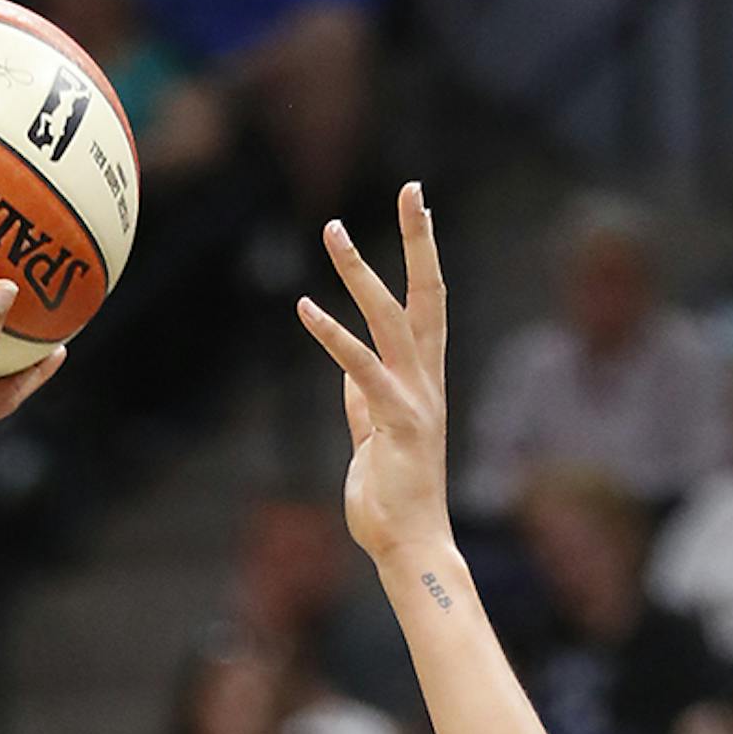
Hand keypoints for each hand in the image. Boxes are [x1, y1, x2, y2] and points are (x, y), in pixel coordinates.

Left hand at [297, 182, 450, 566]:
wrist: (410, 545)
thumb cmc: (392, 500)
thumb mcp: (373, 442)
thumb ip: (363, 406)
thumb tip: (351, 378)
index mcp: (424, 382)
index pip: (427, 306)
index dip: (423, 257)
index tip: (417, 212)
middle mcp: (427, 381)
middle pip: (426, 295)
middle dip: (419, 240)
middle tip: (411, 188)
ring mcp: (416, 399)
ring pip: (390, 319)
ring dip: (361, 271)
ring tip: (335, 229)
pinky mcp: (396, 422)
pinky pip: (361, 369)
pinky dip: (332, 336)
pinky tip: (305, 308)